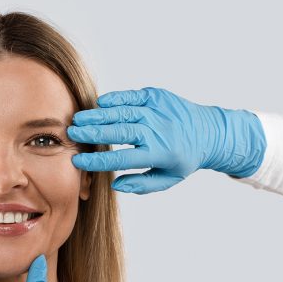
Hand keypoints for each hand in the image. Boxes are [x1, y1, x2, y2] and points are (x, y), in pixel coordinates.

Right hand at [67, 87, 266, 193]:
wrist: (211, 132)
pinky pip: (133, 96)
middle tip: (71, 133)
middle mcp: (158, 131)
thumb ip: (142, 185)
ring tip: (78, 119)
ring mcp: (158, 111)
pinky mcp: (157, 96)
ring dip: (99, 116)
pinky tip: (99, 103)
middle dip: (93, 133)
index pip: (122, 159)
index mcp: (160, 154)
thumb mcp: (168, 179)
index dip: (98, 161)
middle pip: (120, 132)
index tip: (78, 161)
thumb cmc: (184, 159)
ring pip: (123, 112)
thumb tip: (115, 184)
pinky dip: (116, 99)